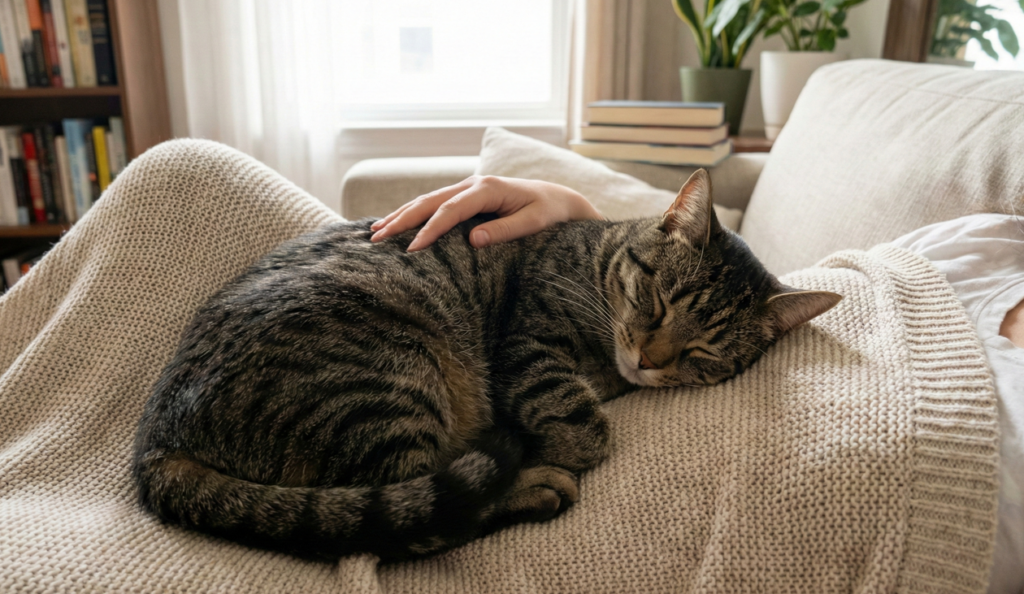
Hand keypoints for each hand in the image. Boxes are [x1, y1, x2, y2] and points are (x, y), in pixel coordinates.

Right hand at [369, 176, 602, 251]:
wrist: (558, 198)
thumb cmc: (548, 213)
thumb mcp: (533, 223)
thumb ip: (504, 231)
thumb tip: (474, 240)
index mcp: (487, 189)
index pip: (450, 210)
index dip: (430, 229)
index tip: (412, 249)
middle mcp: (473, 184)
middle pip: (429, 201)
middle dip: (402, 219)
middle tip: (378, 238)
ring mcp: (467, 187)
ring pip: (426, 200)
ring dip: (400, 215)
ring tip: (375, 231)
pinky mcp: (465, 195)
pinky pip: (433, 203)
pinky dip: (412, 213)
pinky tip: (394, 222)